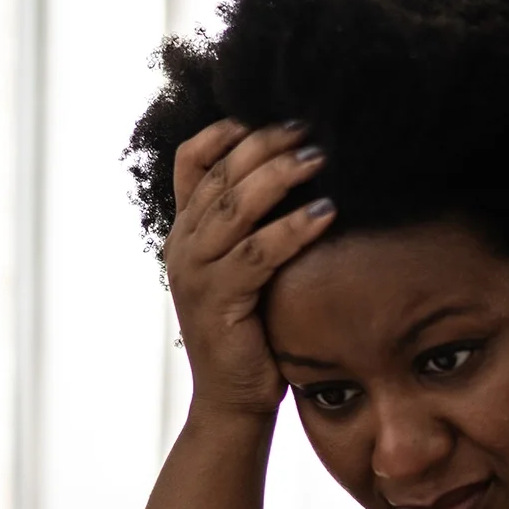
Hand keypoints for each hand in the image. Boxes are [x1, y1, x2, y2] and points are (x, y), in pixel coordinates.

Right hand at [164, 119, 335, 420]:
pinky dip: (293, 229)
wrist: (233, 399)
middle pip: (220, 176)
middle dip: (265, 144)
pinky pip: (258, 253)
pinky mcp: (218, 301)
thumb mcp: (247, 268)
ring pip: (235, 208)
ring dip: (280, 176)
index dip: (225, 131)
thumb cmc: (253, 331)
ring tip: (321, 157)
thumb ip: (256, 225)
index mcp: (185, 232)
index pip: (192, 162)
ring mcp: (195, 274)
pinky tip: (326, 213)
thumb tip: (304, 170)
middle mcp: (183, 246)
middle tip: (309, 125)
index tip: (267, 109)